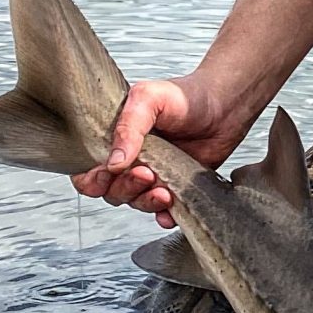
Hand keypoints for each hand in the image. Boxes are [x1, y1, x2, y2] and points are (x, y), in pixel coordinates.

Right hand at [72, 73, 254, 226]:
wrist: (225, 105)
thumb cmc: (184, 96)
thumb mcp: (148, 98)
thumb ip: (128, 127)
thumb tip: (114, 163)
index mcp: (113, 141)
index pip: (87, 171)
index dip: (92, 179)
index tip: (111, 172)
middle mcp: (129, 161)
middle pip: (111, 192)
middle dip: (126, 188)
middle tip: (148, 173)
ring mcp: (152, 176)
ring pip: (135, 203)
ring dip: (146, 202)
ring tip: (165, 190)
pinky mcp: (175, 186)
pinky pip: (163, 212)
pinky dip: (165, 216)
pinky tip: (171, 211)